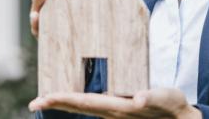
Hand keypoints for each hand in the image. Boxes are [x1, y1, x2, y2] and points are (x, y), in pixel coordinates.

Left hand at [29, 88, 201, 118]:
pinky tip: (73, 96)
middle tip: (34, 102)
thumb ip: (153, 97)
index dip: (63, 100)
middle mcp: (112, 113)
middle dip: (56, 103)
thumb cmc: (173, 108)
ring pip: (84, 107)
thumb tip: (139, 98)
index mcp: (119, 108)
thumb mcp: (166, 98)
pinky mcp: (119, 110)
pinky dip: (79, 101)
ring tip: (48, 98)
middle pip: (79, 107)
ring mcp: (114, 113)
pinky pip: (93, 105)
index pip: (84, 103)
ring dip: (65, 103)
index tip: (43, 98)